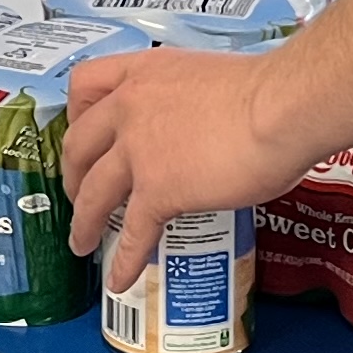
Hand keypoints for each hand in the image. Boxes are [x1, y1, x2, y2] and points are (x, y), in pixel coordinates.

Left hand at [59, 46, 323, 289]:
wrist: (281, 108)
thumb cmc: (267, 90)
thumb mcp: (208, 79)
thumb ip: (187, 102)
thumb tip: (202, 127)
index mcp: (144, 74)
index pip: (86, 85)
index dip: (75, 114)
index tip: (79, 131)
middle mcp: (131, 109)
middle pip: (78, 145)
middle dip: (72, 174)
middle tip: (77, 192)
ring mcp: (139, 152)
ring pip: (93, 193)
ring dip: (83, 222)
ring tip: (81, 242)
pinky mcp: (159, 190)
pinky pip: (133, 232)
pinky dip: (122, 260)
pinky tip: (119, 278)